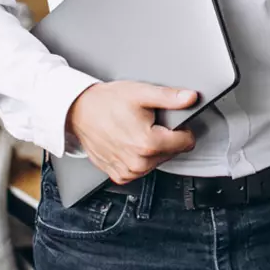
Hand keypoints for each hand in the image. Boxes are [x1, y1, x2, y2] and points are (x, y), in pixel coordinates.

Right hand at [66, 81, 196, 183]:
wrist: (79, 111)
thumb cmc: (106, 102)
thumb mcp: (140, 93)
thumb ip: (169, 97)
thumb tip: (190, 98)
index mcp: (148, 144)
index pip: (186, 142)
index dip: (181, 128)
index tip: (168, 120)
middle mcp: (138, 163)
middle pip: (172, 152)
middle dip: (164, 137)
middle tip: (146, 122)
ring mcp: (128, 172)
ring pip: (157, 162)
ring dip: (152, 148)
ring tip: (135, 130)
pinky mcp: (119, 176)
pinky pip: (141, 169)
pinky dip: (138, 157)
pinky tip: (128, 142)